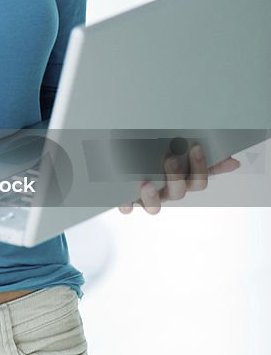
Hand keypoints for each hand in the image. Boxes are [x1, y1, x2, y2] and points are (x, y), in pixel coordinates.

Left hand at [118, 141, 240, 214]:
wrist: (121, 154)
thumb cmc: (156, 156)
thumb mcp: (180, 153)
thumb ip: (205, 158)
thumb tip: (234, 162)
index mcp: (181, 181)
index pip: (198, 182)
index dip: (199, 167)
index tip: (195, 147)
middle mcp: (165, 191)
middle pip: (177, 193)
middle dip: (176, 176)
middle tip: (170, 158)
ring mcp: (146, 197)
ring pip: (153, 206)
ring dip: (152, 197)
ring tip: (146, 182)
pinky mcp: (126, 199)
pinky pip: (126, 207)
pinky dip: (125, 205)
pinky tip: (124, 198)